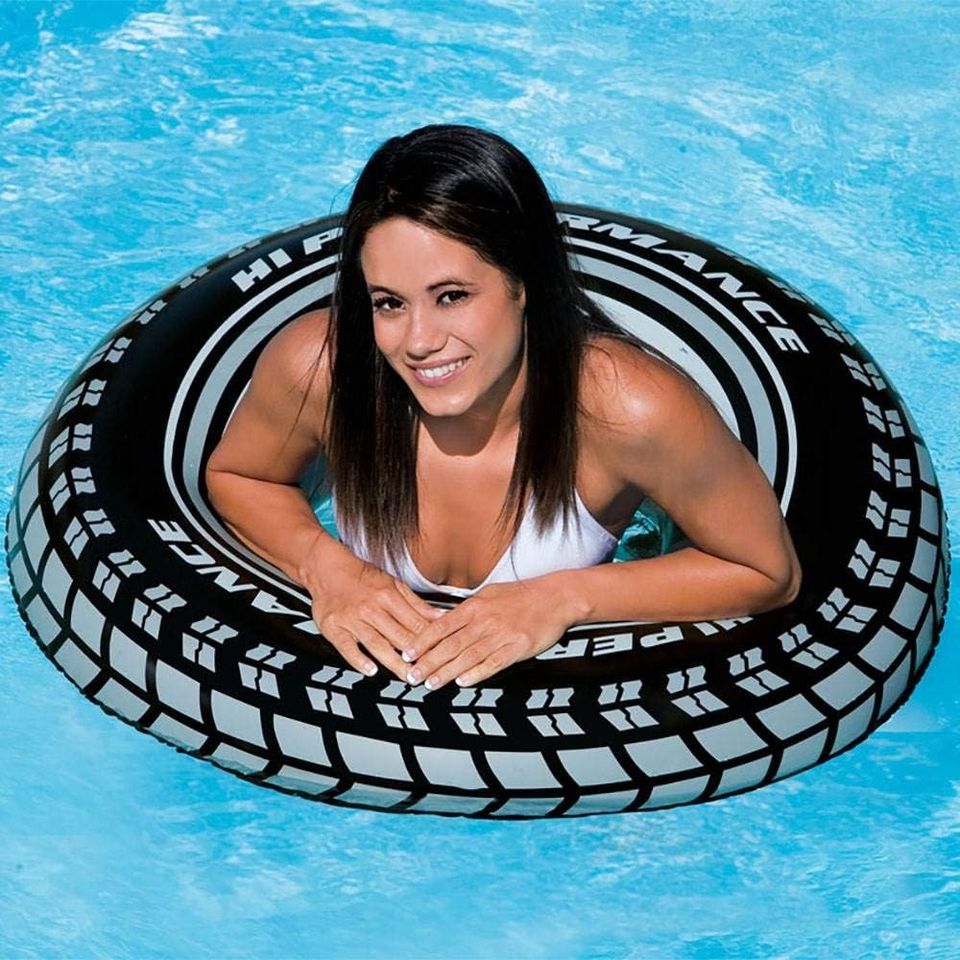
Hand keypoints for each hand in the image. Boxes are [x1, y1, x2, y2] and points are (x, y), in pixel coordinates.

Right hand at [304, 550, 444, 680]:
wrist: (327, 569)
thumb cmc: (362, 577)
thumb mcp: (394, 584)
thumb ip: (417, 604)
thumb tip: (441, 617)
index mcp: (389, 596)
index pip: (415, 623)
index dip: (430, 641)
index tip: (441, 654)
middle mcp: (371, 608)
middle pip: (398, 636)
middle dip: (415, 656)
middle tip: (429, 672)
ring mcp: (352, 619)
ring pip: (377, 644)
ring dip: (394, 662)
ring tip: (408, 677)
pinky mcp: (334, 628)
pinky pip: (347, 647)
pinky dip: (359, 660)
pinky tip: (371, 670)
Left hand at [400, 577, 574, 689]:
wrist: (555, 597)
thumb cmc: (521, 596)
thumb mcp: (489, 595)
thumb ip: (466, 610)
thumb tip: (441, 620)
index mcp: (475, 606)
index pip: (441, 626)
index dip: (422, 642)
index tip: (407, 654)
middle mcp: (485, 620)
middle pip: (450, 644)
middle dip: (428, 662)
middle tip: (412, 676)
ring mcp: (501, 634)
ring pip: (468, 656)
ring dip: (447, 672)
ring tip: (431, 684)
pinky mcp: (518, 647)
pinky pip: (494, 663)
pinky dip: (477, 673)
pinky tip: (463, 682)